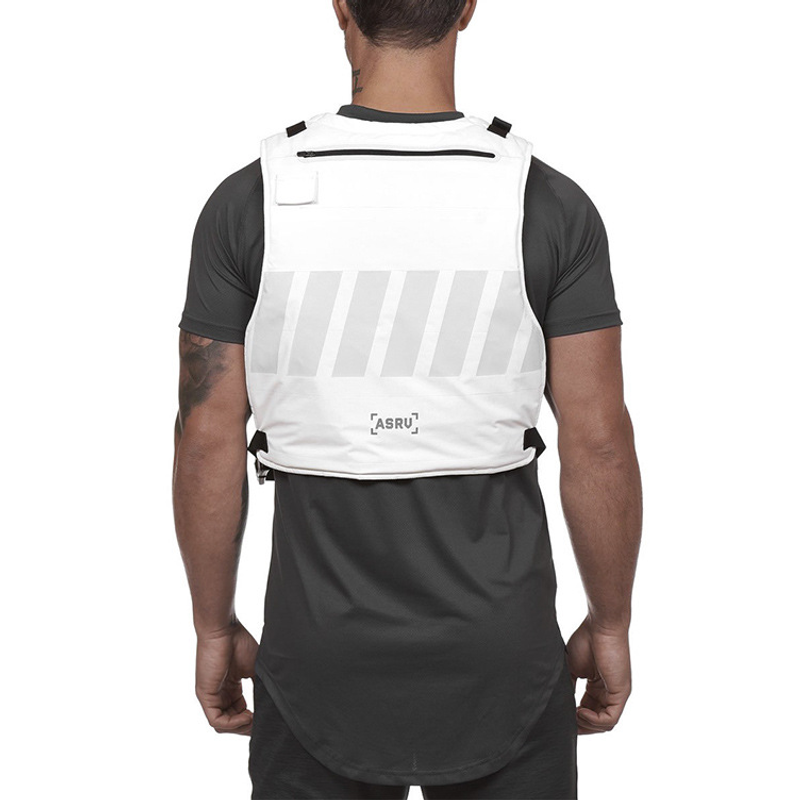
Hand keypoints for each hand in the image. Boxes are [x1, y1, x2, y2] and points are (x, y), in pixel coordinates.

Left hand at [195, 621, 258, 735]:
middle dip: (247, 727)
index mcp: (230, 688)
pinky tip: (247, 716)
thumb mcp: (255, 668)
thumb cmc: (239, 642)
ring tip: (254, 721)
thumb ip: (260, 686)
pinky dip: (232, 724)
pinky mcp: (205, 695)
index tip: (266, 718)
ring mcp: (211, 696)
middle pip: (231, 722)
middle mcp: (220, 694)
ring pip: (222, 725)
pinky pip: (216, 720)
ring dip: (240, 727)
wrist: (224, 629)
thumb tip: (273, 703)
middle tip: (262, 724)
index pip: (239, 713)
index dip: (252, 720)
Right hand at [566, 616, 631, 734]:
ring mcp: (616, 694)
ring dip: (586, 725)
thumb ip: (569, 686)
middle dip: (580, 726)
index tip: (561, 717)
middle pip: (597, 722)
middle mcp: (609, 692)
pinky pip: (610, 719)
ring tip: (572, 715)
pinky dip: (594, 720)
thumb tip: (560, 704)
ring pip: (604, 724)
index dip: (575, 719)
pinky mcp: (621, 693)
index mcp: (598, 686)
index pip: (588, 711)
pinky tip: (580, 711)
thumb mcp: (571, 666)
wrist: (600, 625)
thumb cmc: (586, 639)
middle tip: (565, 723)